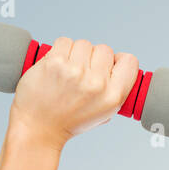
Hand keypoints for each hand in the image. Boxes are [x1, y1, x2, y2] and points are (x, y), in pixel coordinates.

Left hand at [8, 37, 139, 147]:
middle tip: (81, 74)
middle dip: (94, 58)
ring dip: (76, 53)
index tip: (107, 66)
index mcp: (113, 97)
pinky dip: (60, 50)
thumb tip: (118, 62)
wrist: (38, 127)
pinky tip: (57, 66)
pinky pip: (64, 42)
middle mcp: (96, 83)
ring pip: (84, 44)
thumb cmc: (69, 120)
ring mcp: (75, 71)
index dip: (118, 61)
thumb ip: (115, 89)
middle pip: (105, 49)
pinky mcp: (55, 62)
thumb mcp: (104, 113)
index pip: (129, 61)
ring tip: (67, 71)